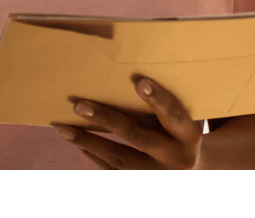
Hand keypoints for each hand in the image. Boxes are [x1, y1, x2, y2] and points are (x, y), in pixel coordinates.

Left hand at [51, 75, 204, 169]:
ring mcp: (158, 175)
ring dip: (87, 141)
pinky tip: (76, 141)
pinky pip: (113, 171)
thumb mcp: (182, 122)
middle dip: (106, 119)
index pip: (174, 114)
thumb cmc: (180, 134)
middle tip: (79, 105)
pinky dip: (93, 154)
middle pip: (138, 136)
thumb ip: (162, 103)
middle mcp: (176, 158)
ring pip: (119, 159)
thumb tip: (124, 70)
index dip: (158, 98)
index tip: (139, 81)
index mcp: (189, 136)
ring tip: (62, 129)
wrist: (193, 173)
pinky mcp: (141, 184)